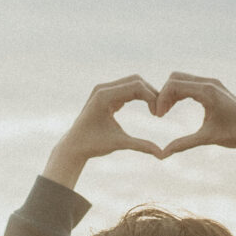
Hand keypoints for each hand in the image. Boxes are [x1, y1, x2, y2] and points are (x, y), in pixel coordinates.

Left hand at [41, 76, 168, 187]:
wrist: (74, 145)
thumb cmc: (93, 145)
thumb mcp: (119, 143)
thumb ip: (141, 145)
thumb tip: (162, 154)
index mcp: (104, 96)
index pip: (136, 86)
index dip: (152, 97)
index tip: (159, 115)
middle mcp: (103, 88)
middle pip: (136, 81)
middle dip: (151, 94)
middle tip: (161, 112)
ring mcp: (103, 89)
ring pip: (133, 82)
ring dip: (146, 94)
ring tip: (156, 111)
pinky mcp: (106, 93)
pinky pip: (127, 88)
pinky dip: (139, 96)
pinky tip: (148, 108)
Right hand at [155, 71, 235, 189]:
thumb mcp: (208, 139)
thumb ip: (184, 144)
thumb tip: (163, 154)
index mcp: (208, 92)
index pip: (174, 85)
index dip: (161, 99)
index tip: (158, 116)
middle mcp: (210, 83)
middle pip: (175, 78)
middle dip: (164, 94)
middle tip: (159, 114)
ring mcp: (212, 83)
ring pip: (182, 79)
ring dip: (171, 93)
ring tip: (165, 112)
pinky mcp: (213, 87)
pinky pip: (190, 84)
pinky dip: (179, 93)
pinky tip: (174, 107)